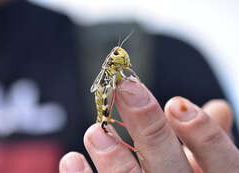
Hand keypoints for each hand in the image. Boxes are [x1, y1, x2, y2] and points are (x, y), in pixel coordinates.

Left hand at [59, 79, 238, 172]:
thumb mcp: (210, 164)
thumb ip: (209, 140)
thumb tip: (218, 107)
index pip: (219, 158)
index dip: (200, 131)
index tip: (175, 103)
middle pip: (168, 164)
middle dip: (146, 124)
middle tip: (125, 89)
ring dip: (111, 155)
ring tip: (94, 130)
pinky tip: (71, 159)